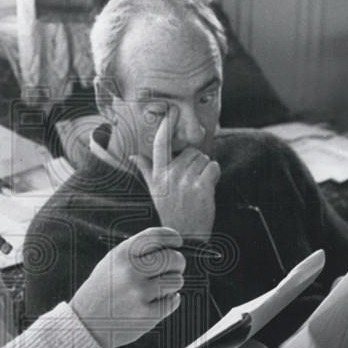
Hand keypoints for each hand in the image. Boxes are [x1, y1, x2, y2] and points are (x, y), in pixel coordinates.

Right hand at [70, 226, 185, 347]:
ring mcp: (139, 293)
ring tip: (158, 289)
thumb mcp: (112, 263)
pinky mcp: (146, 314)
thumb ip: (137, 252)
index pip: (157, 236)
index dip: (171, 237)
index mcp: (122, 254)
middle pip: (173, 258)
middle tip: (174, 268)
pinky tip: (156, 302)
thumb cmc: (103, 290)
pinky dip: (169, 301)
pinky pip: (173, 301)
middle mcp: (131, 271)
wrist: (86, 324)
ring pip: (176, 280)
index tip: (177, 242)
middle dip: (178, 262)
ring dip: (172, 284)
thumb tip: (170, 245)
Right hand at [129, 109, 220, 240]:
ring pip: (204, 159)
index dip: (166, 126)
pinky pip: (214, 167)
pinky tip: (207, 190)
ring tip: (198, 188)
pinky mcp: (201, 186)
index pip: (160, 145)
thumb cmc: (171, 212)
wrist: (185, 236)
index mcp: (158, 175)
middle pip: (191, 152)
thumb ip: (146, 170)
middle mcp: (170, 175)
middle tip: (191, 183)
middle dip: (196, 163)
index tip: (171, 110)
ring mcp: (185, 181)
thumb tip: (133, 156)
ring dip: (206, 171)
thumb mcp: (155, 191)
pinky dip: (214, 176)